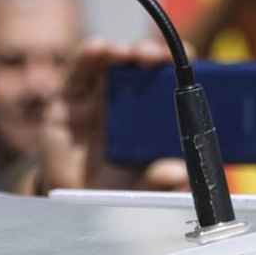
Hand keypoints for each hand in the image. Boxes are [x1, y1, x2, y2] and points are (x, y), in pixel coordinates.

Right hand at [39, 38, 173, 193]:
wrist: (72, 204)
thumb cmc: (115, 193)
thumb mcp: (142, 191)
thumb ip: (160, 183)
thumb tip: (177, 171)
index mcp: (153, 118)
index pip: (172, 83)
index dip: (179, 67)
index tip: (187, 59)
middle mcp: (127, 102)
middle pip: (142, 66)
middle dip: (150, 54)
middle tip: (152, 56)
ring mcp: (97, 98)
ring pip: (112, 63)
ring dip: (121, 51)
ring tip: (124, 53)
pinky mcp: (68, 100)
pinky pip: (78, 72)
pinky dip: (88, 55)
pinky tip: (97, 49)